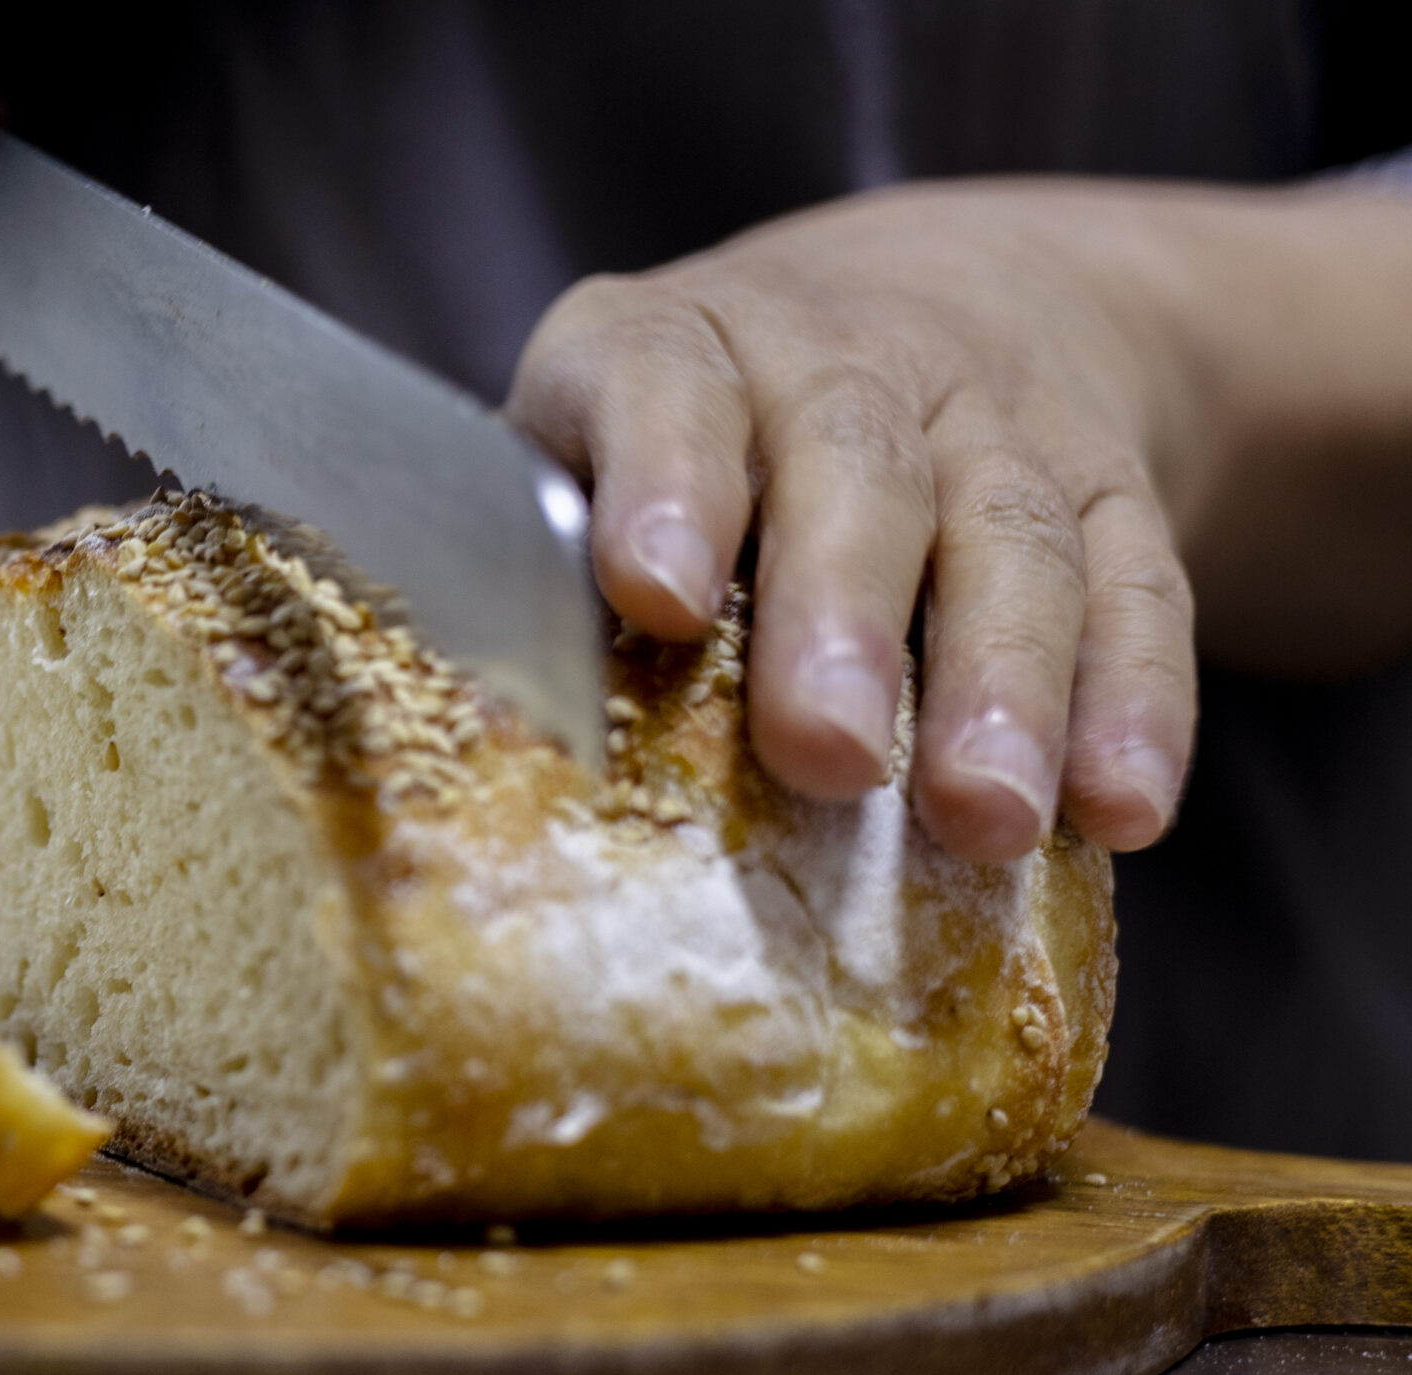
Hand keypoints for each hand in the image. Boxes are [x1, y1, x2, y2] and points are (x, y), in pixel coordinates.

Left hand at [509, 183, 1198, 860]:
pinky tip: (1122, 814)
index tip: (658, 597)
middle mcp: (840, 362)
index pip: (663, 388)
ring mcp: (990, 420)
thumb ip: (543, 567)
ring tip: (987, 818)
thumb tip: (497, 745)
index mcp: (678, 350)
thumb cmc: (695, 439)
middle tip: (828, 753)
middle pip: (856, 472)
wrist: (928, 294)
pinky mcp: (1109, 487)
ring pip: (1010, 536)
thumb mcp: (590, 449)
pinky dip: (1136, 702)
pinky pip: (1139, 586)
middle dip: (842, 617)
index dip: (663, 484)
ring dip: (1005, 684)